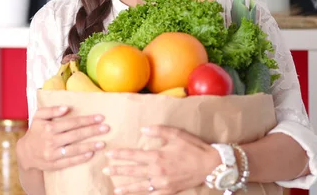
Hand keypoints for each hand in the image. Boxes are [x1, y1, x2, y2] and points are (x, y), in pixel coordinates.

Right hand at [17, 105, 108, 171]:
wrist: (25, 153)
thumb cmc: (35, 131)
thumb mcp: (38, 116)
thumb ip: (51, 110)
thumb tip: (67, 108)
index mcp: (49, 127)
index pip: (72, 123)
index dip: (86, 120)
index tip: (100, 117)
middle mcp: (51, 141)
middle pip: (76, 135)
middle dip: (92, 131)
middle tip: (106, 128)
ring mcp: (53, 154)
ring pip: (74, 149)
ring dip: (90, 146)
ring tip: (102, 143)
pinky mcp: (54, 164)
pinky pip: (69, 161)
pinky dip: (80, 158)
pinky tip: (91, 154)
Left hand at [102, 126, 219, 193]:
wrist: (211, 165)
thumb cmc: (193, 147)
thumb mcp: (176, 134)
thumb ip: (158, 131)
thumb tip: (142, 128)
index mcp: (157, 156)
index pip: (133, 155)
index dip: (120, 155)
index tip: (109, 155)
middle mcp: (158, 171)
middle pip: (133, 171)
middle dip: (118, 171)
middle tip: (105, 171)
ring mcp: (163, 183)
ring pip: (141, 186)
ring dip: (127, 187)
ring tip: (115, 188)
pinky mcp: (170, 190)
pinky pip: (153, 194)